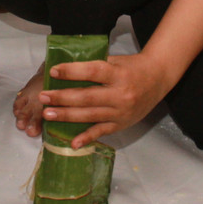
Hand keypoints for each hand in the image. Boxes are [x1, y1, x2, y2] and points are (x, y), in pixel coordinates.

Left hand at [39, 53, 175, 148]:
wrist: (159, 78)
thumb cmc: (132, 67)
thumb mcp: (116, 61)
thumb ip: (96, 66)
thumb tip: (65, 70)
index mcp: (118, 73)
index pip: (93, 71)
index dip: (72, 71)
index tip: (53, 71)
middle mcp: (120, 94)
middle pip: (87, 97)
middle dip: (62, 98)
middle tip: (43, 97)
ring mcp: (121, 111)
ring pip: (90, 115)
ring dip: (67, 115)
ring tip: (47, 114)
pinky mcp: (122, 124)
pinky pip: (102, 131)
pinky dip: (87, 138)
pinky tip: (73, 142)